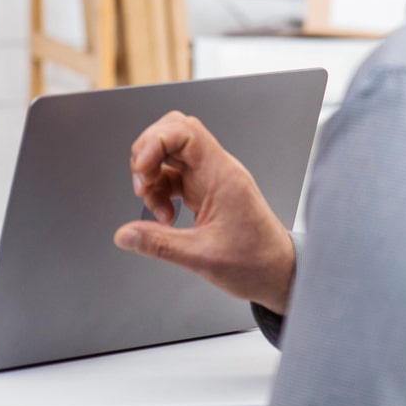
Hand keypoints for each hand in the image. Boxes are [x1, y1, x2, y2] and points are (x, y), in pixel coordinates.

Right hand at [112, 110, 295, 314]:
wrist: (280, 274)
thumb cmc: (257, 263)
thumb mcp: (202, 257)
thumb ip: (159, 244)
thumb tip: (125, 235)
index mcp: (221, 175)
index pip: (184, 131)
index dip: (155, 141)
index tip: (140, 168)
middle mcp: (216, 170)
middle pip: (173, 134)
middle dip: (148, 154)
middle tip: (142, 185)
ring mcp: (210, 178)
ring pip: (170, 155)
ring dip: (152, 178)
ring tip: (156, 211)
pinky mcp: (205, 189)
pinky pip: (173, 175)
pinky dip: (160, 191)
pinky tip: (164, 216)